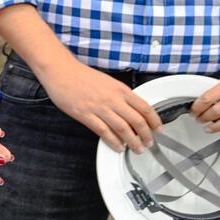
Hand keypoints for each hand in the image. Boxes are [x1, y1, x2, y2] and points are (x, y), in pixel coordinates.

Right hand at [38, 60, 161, 153]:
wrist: (61, 71)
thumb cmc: (81, 75)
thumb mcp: (108, 81)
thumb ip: (120, 95)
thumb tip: (131, 110)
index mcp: (120, 89)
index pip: (144, 107)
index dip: (154, 121)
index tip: (158, 129)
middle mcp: (112, 99)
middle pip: (137, 121)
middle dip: (146, 135)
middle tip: (149, 143)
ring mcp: (99, 108)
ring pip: (123, 129)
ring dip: (133, 142)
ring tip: (137, 148)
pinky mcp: (86, 115)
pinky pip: (104, 132)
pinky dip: (114, 142)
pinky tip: (119, 147)